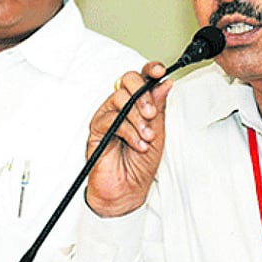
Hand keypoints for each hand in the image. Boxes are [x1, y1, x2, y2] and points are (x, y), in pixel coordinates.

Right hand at [86, 62, 171, 216]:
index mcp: (138, 105)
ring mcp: (109, 116)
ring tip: (147, 137)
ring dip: (137, 118)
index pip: (142, 79)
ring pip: (119, 99)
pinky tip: (137, 144)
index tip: (159, 72)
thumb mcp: (158, 133)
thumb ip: (159, 108)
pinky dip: (128, 131)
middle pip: (127, 81)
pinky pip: (110, 120)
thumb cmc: (141, 165)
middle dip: (142, 95)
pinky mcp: (97, 130)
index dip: (150, 70)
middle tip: (151, 114)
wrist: (128, 191)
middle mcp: (122, 107)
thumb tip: (164, 84)